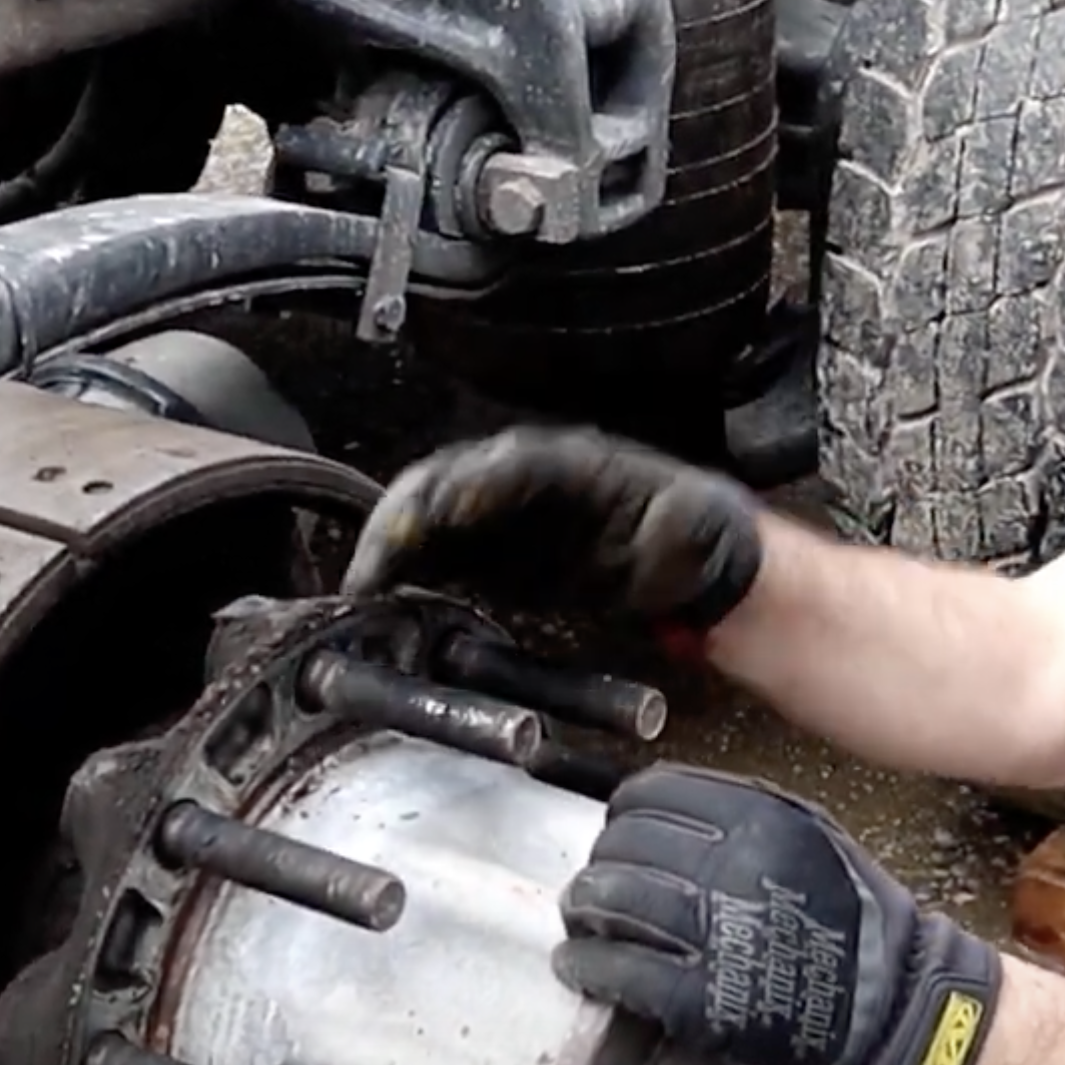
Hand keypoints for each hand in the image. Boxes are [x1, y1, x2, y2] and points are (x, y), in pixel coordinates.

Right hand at [341, 424, 763, 628]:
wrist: (700, 568)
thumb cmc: (696, 540)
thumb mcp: (692, 530)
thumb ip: (665, 532)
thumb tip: (643, 539)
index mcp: (570, 465)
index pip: (497, 468)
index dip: (457, 491)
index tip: (425, 521)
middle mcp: (525, 482)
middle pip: (442, 487)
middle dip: (400, 523)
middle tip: (370, 570)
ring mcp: (505, 517)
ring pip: (429, 521)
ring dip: (392, 550)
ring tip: (364, 589)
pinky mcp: (496, 555)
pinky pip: (439, 557)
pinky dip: (406, 575)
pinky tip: (385, 599)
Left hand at [554, 765, 1000, 1064]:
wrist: (895, 1009)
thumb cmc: (854, 921)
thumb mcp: (811, 834)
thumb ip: (740, 812)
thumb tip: (658, 807)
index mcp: (757, 818)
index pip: (649, 795)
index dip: (623, 815)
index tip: (618, 833)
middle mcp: (730, 866)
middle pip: (621, 849)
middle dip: (599, 866)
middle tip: (595, 884)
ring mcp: (713, 932)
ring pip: (610, 903)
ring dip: (582, 912)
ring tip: (580, 922)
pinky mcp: (699, 998)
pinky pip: (618, 969)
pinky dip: (586, 965)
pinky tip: (578, 966)